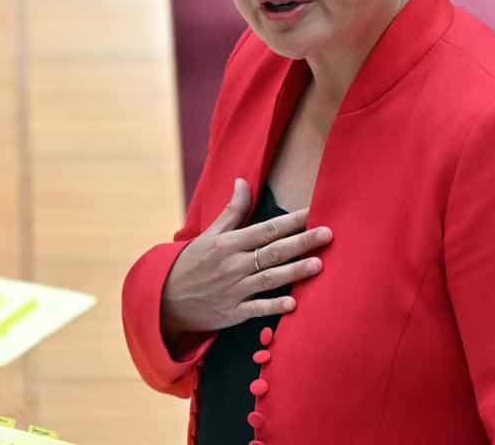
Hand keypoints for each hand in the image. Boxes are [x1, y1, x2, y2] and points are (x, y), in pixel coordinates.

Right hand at [160, 178, 332, 346]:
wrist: (166, 299)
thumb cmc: (193, 263)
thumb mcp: (209, 234)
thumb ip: (232, 211)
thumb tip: (242, 181)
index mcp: (228, 243)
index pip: (266, 229)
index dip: (291, 220)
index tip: (314, 212)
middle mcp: (232, 265)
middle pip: (273, 251)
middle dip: (301, 242)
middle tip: (327, 234)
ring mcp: (233, 290)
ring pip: (269, 279)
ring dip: (294, 272)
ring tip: (318, 264)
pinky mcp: (233, 312)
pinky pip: (256, 309)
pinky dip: (273, 307)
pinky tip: (293, 304)